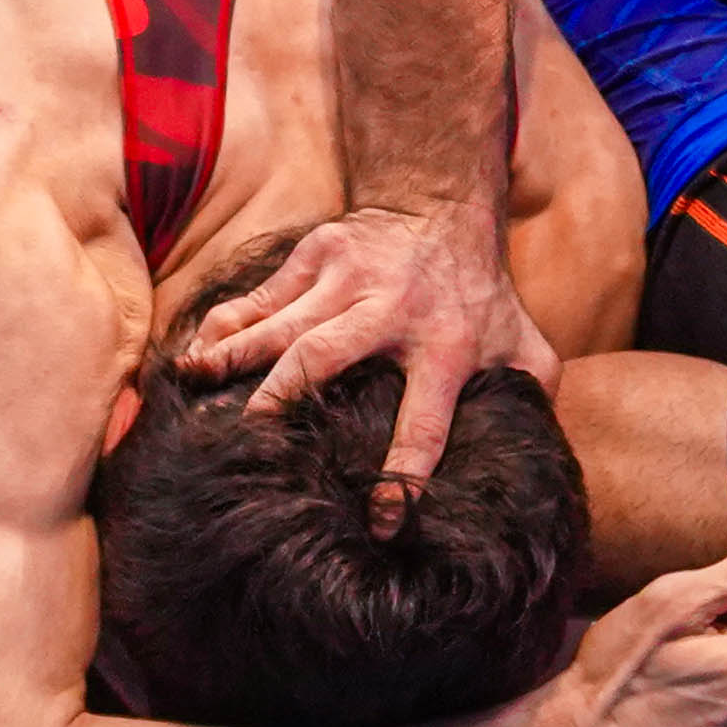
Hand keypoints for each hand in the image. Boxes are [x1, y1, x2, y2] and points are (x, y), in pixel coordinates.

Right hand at [182, 196, 554, 493]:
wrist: (443, 204)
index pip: (425, 421)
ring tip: (191, 389)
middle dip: (280, 402)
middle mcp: (391, 311)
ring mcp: (346, 278)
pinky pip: (258, 296)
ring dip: (231, 360)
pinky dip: (223, 326)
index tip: (380, 522)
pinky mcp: (313, 255)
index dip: (403, 477)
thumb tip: (536, 464)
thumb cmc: (479, 294)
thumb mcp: (522, 342)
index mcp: (448, 347)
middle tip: (243, 445)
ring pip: (279, 325)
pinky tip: (192, 356)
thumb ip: (532, 394)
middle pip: (322, 360)